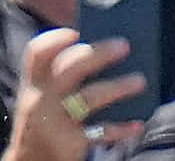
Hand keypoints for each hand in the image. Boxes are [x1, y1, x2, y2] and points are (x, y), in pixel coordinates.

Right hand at [8, 27, 148, 158]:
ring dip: (118, 86)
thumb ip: (61, 76)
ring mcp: (55, 122)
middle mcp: (40, 100)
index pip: (37, 53)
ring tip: (140, 81)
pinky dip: (121, 128)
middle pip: (70, 68)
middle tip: (124, 45)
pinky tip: (137, 124)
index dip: (56, 38)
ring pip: (89, 98)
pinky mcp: (69, 144)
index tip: (77, 31)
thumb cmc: (46, 120)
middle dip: (98, 54)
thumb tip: (106, 48)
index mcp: (34, 83)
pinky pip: (100, 132)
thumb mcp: (42, 96)